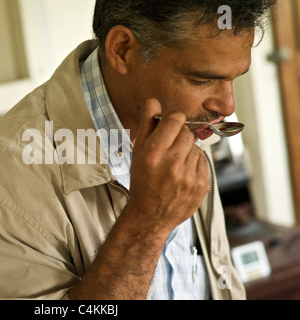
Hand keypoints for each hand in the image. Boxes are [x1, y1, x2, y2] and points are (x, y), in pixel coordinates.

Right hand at [128, 98, 210, 234]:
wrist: (150, 216)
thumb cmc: (142, 183)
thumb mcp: (137, 153)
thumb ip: (147, 124)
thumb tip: (154, 102)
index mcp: (153, 154)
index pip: (175, 119)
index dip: (173, 120)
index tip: (170, 125)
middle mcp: (172, 164)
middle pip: (188, 132)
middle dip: (180, 137)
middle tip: (170, 149)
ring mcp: (189, 176)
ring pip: (196, 147)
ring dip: (187, 151)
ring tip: (175, 165)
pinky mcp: (202, 185)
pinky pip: (203, 161)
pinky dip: (195, 164)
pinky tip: (183, 174)